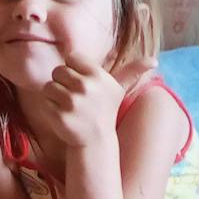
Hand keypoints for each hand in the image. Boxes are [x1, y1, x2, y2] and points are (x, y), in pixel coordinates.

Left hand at [23, 56, 137, 154]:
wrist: (96, 140)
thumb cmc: (104, 109)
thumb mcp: (118, 89)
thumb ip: (133, 71)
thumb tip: (154, 60)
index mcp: (97, 75)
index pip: (71, 58)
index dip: (73, 69)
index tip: (82, 82)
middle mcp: (85, 86)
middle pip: (57, 71)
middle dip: (62, 82)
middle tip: (74, 96)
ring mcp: (72, 103)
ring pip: (48, 86)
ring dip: (54, 96)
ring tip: (68, 107)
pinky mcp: (59, 117)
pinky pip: (44, 102)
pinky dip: (49, 109)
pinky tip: (63, 116)